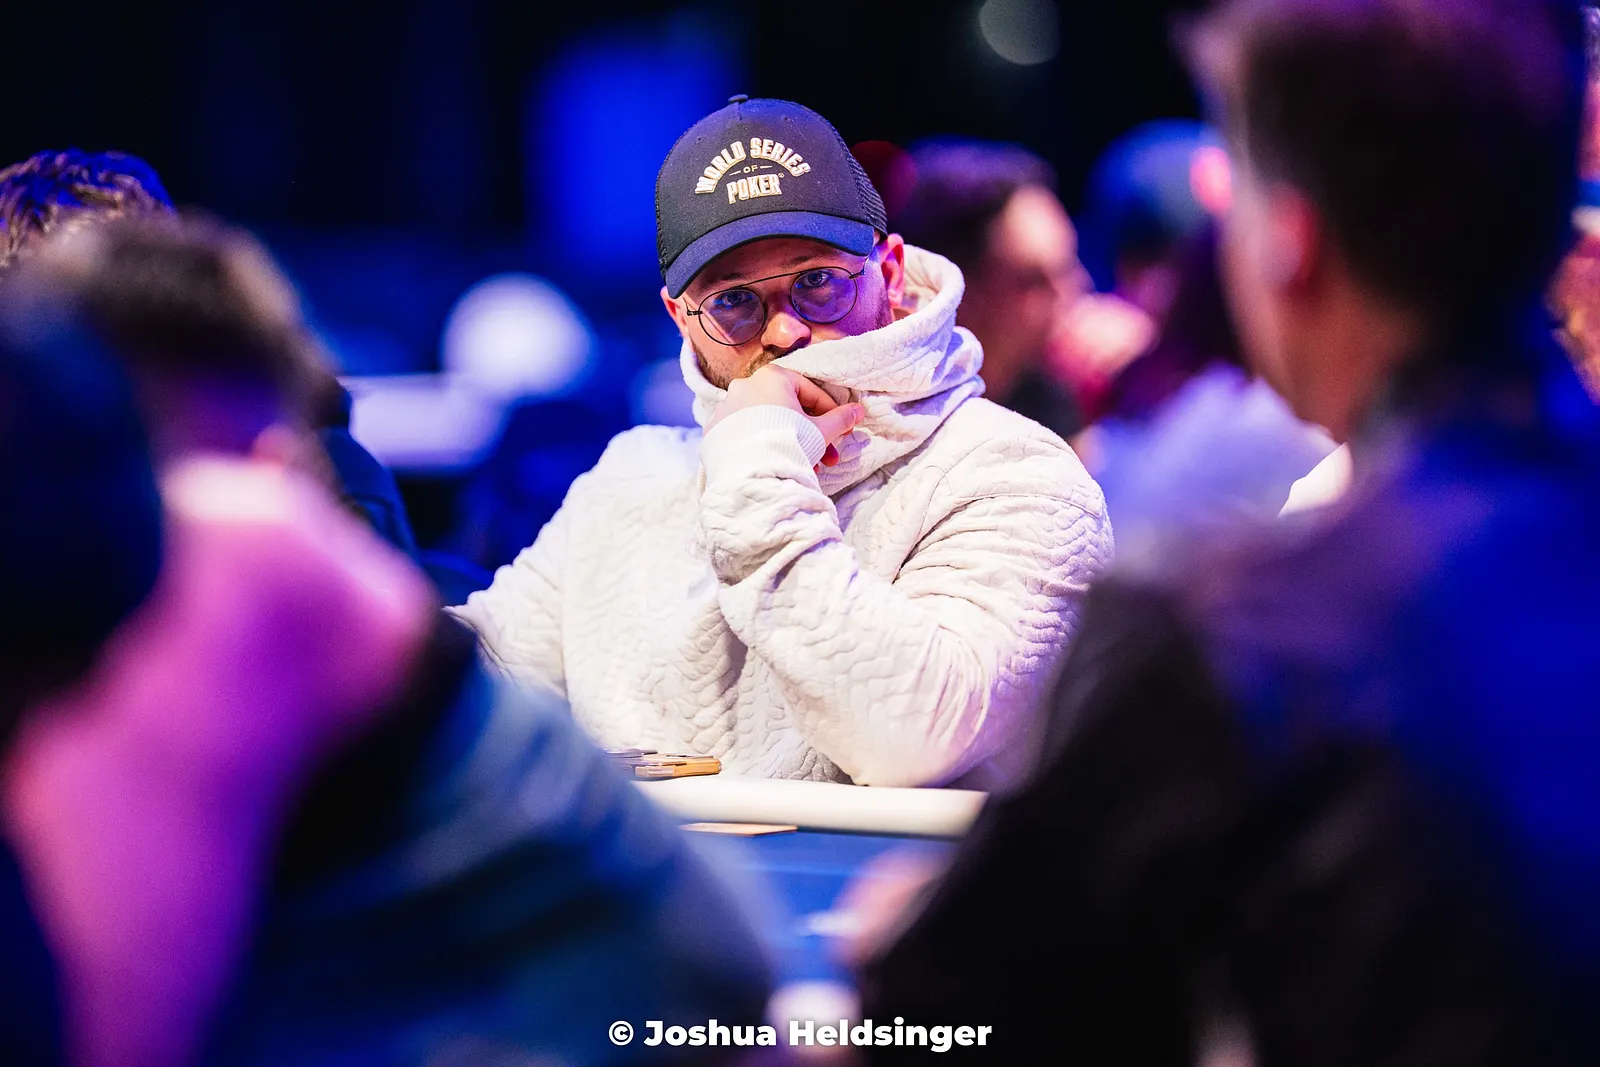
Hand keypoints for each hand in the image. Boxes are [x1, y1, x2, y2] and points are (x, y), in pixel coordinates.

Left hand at [708, 364, 863, 467]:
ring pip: (768, 424)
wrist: (749, 474)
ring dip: (791, 442)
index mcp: (772, 377)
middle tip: (827, 456)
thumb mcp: (821, 430)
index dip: (830, 412)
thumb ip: (840, 418)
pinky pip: (748, 435)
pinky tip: (779, 465)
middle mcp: (745, 385)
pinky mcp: (715, 430)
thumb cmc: (788, 443)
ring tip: (806, 467)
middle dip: (811, 434)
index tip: (842, 430)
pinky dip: (765, 446)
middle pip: (788, 409)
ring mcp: (727, 407)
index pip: (810, 391)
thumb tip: (859, 411)